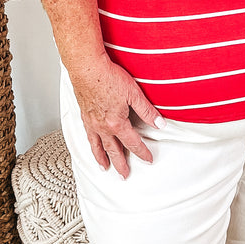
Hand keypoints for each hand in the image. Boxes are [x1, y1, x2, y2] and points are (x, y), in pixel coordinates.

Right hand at [69, 52, 164, 177]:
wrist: (86, 68)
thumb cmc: (108, 77)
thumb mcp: (134, 93)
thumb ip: (148, 111)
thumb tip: (160, 124)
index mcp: (117, 123)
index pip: (133, 143)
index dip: (142, 152)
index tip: (148, 159)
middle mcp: (103, 127)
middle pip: (114, 150)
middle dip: (120, 164)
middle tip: (124, 175)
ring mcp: (92, 122)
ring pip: (98, 146)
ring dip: (102, 158)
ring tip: (104, 167)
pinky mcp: (84, 115)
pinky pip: (88, 136)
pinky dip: (91, 145)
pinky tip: (92, 145)